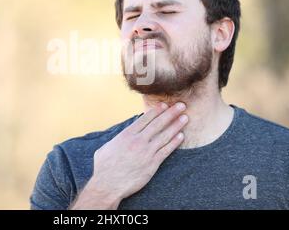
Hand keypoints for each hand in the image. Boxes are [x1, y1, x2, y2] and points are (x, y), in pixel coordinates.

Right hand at [70, 102, 187, 208]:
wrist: (108, 184)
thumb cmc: (103, 167)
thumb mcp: (106, 147)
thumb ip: (116, 140)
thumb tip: (120, 137)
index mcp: (126, 134)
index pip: (145, 118)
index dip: (156, 110)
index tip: (165, 105)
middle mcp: (138, 141)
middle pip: (158, 123)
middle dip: (171, 113)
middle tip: (181, 105)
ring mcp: (146, 152)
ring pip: (165, 135)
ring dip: (176, 126)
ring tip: (185, 118)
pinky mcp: (152, 164)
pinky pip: (166, 151)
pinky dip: (174, 142)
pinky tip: (181, 136)